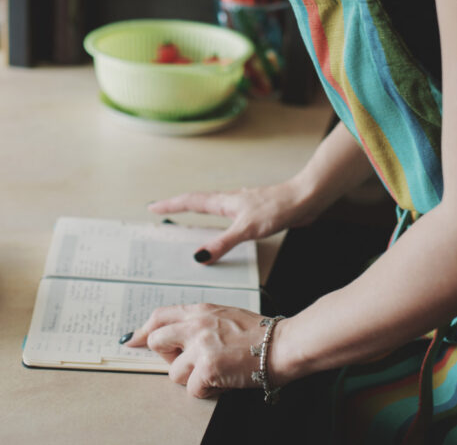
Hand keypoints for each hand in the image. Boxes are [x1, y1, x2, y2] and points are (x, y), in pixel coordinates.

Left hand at [124, 303, 271, 397]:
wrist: (283, 344)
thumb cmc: (260, 333)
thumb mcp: (225, 315)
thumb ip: (200, 321)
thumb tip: (179, 334)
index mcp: (200, 310)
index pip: (160, 316)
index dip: (144, 330)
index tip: (132, 339)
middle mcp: (195, 324)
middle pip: (157, 341)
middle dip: (168, 357)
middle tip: (189, 362)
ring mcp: (200, 346)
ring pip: (173, 372)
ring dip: (191, 378)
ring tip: (215, 371)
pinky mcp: (207, 368)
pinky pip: (192, 389)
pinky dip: (207, 390)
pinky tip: (224, 380)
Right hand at [149, 179, 326, 263]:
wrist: (304, 200)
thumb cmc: (277, 208)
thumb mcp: (246, 229)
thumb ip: (222, 243)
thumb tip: (199, 257)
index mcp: (223, 202)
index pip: (190, 202)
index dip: (170, 205)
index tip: (152, 207)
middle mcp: (229, 201)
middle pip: (197, 202)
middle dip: (178, 206)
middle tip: (161, 210)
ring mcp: (241, 206)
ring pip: (212, 207)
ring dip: (196, 212)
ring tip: (185, 220)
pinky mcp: (253, 214)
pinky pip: (226, 217)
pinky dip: (216, 223)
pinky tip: (223, 231)